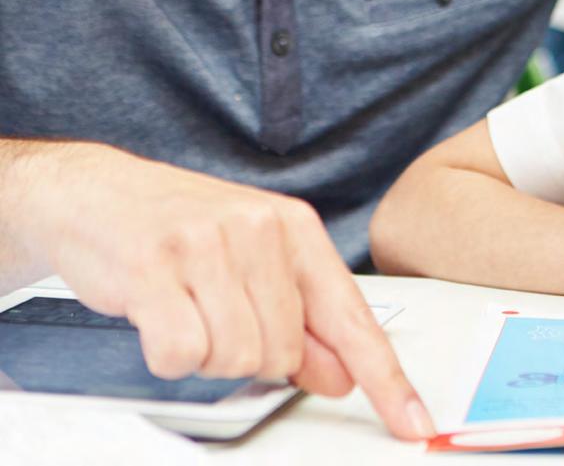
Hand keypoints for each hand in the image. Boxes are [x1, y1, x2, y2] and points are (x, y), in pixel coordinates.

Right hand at [10, 142, 433, 439]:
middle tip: (214, 312)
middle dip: (248, 353)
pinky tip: (159, 313)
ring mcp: (208, 245)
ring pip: (236, 358)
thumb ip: (302, 317)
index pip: (351, 316)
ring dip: (207, 353)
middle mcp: (260, 229)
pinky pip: (183, 355)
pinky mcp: (156, 267)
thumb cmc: (180, 227)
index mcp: (294, 227)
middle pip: (284, 352)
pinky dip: (168, 352)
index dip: (384, 378)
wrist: (99, 192)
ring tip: (186, 306)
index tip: (413, 421)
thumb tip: (341, 374)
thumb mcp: (254, 259)